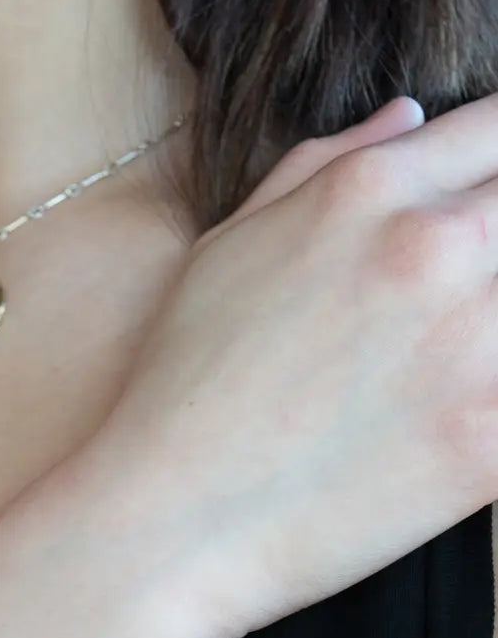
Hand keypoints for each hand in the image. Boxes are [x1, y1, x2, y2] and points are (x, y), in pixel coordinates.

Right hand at [91, 94, 497, 637]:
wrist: (172, 519)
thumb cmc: (183, 388)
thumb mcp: (225, 252)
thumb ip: (317, 169)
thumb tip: (406, 118)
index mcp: (366, 194)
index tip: (486, 195)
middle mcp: (434, 249)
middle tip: (458, 293)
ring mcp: (477, 344)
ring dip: (496, 314)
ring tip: (450, 348)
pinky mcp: (494, 438)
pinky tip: (464, 405)